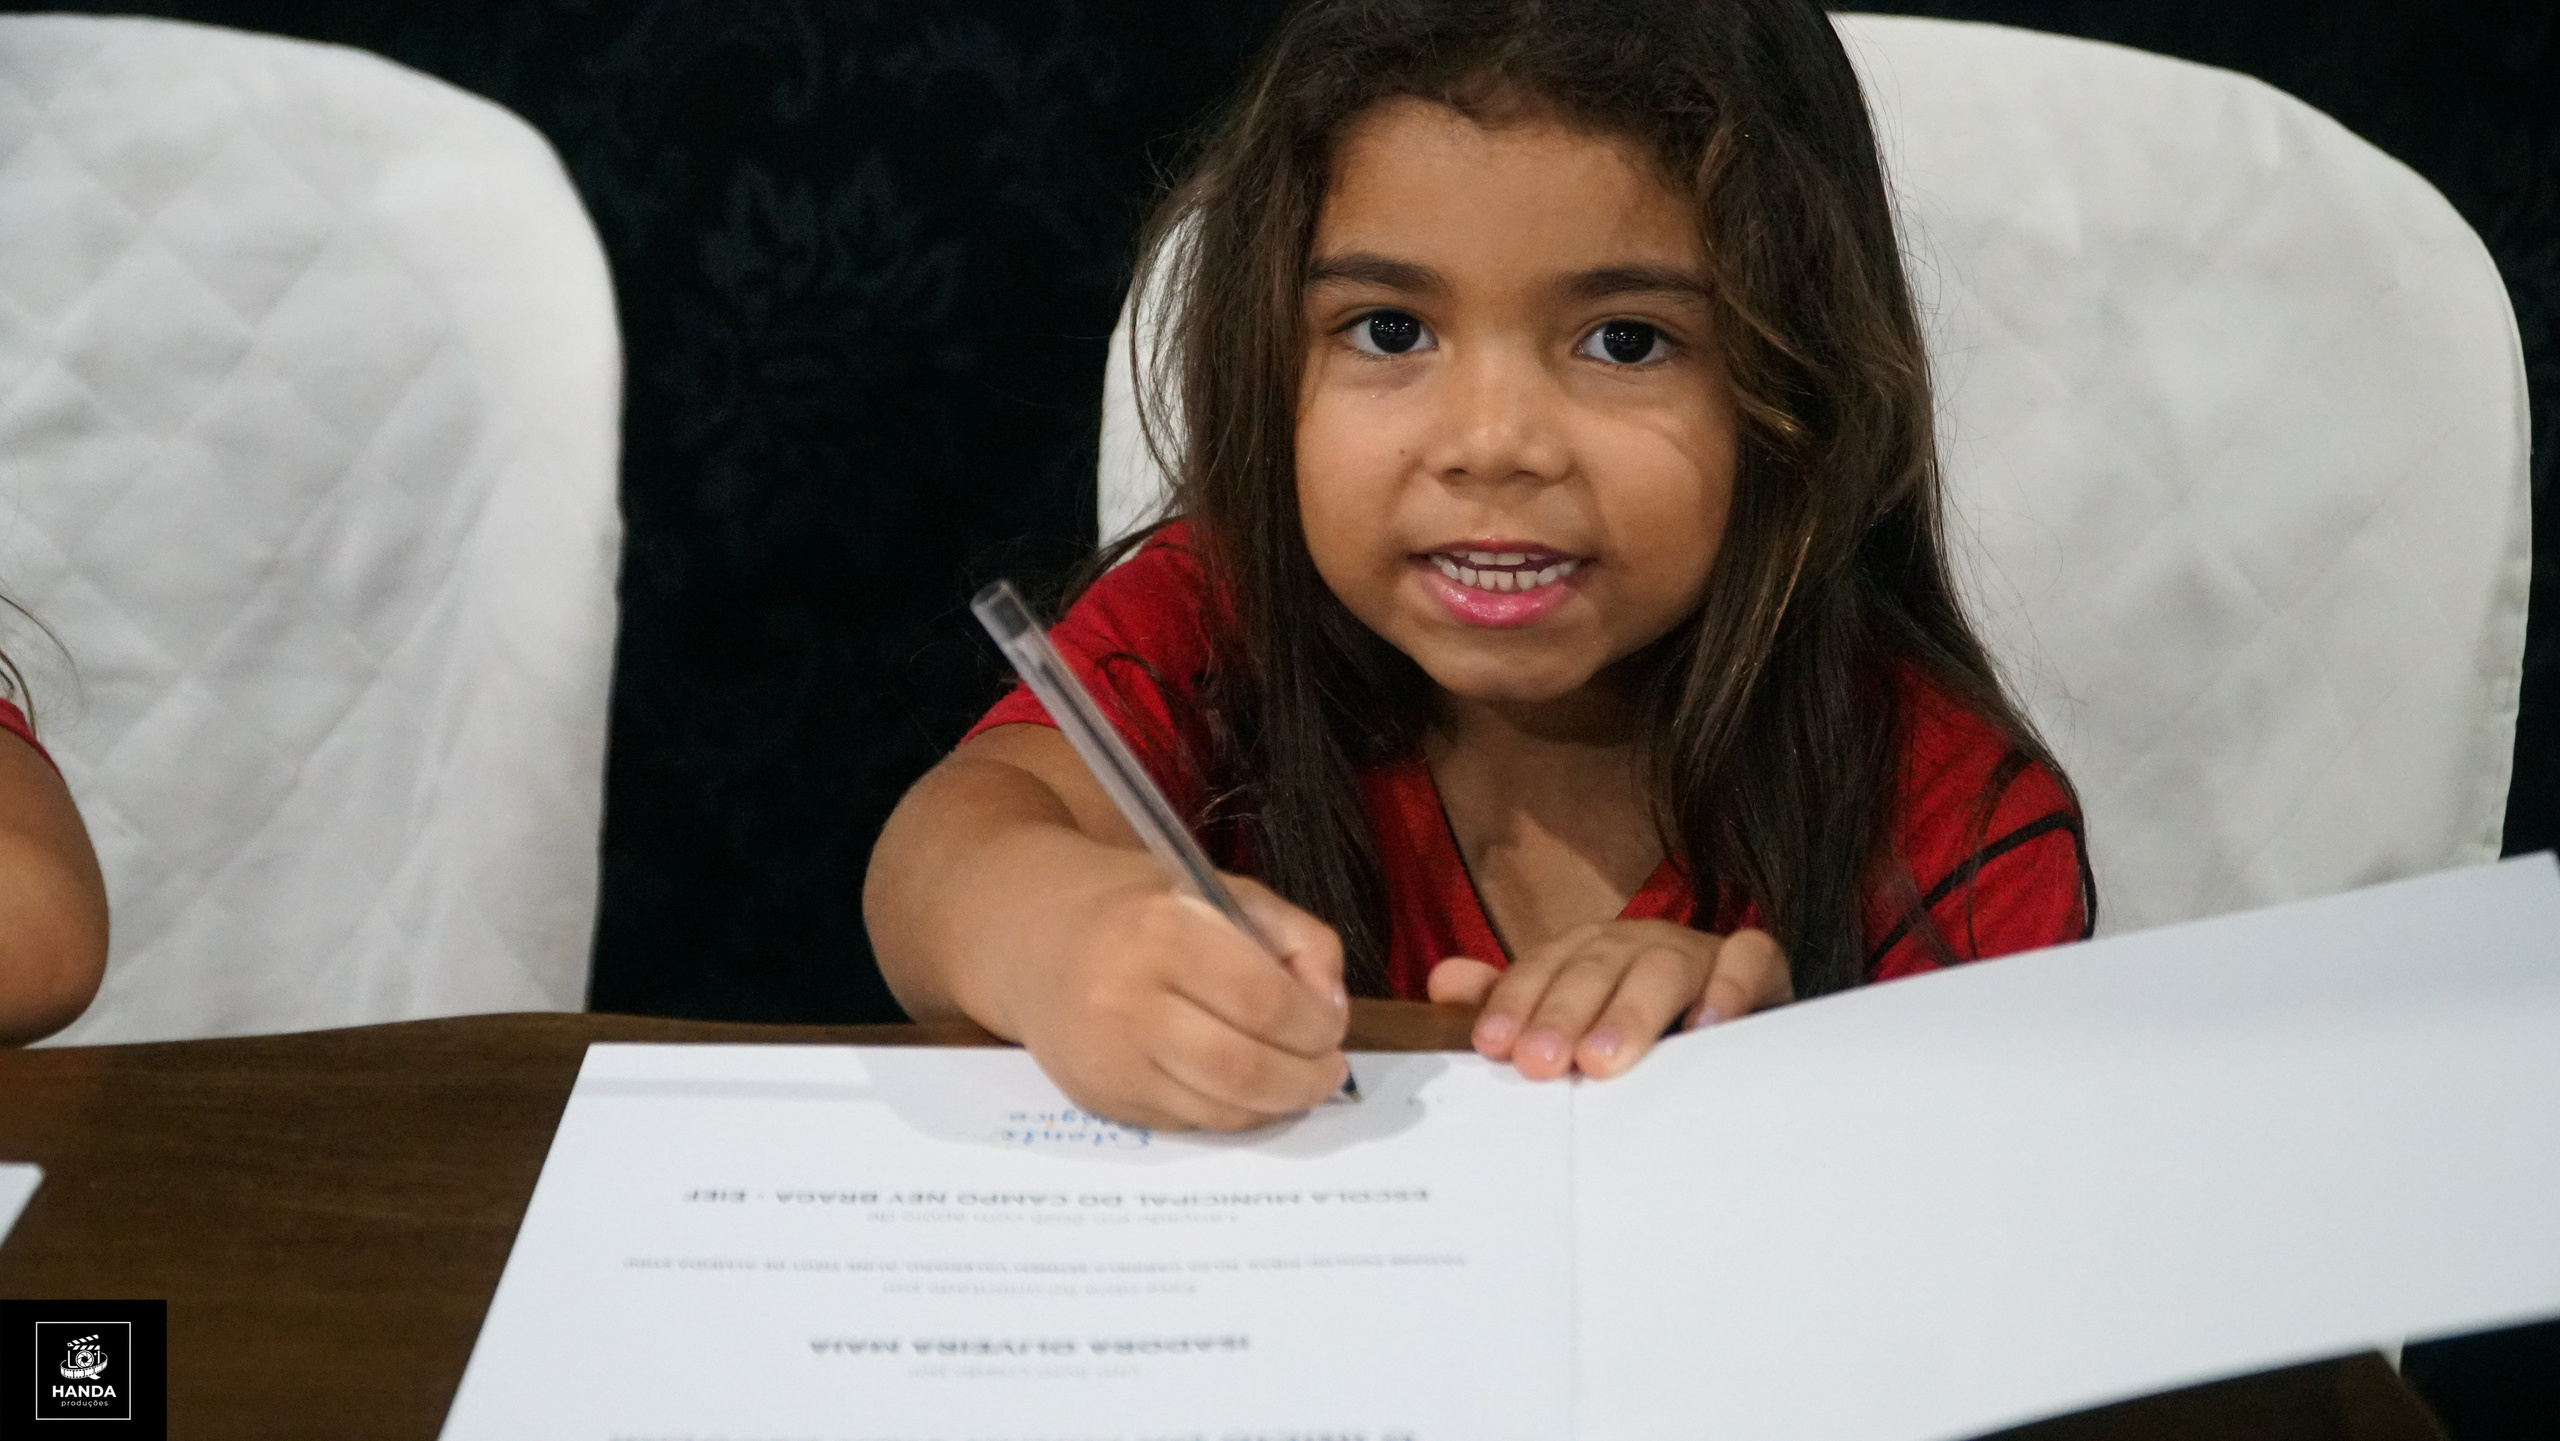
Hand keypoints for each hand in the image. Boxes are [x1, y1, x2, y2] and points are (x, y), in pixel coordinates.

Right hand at [1006, 858, 1350, 1131]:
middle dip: (1306, 1079)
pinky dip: (1229, 1111)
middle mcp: (1125, 1000)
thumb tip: (1332, 1006)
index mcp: (1160, 932)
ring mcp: (1107, 1058)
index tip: (1333, 1027)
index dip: (1315, 1025)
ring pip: (1219, 1108)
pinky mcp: (1097, 1098)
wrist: (1028, 935)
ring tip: (1298, 1083)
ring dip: (1276, 1104)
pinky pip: (1186, 1121)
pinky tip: (1244, 1088)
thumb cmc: (1135, 906)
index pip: (1262, 1000)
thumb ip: (1293, 937)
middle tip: (1329, 1070)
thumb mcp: (1219, 891)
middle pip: (1244, 1068)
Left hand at [1426, 921, 1790, 1079]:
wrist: (1730, 1018)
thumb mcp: (1566, 1021)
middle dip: (1564, 1014)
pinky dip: (1729, 987)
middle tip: (1542, 1062)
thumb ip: (1508, 1003)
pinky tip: (1705, 1029)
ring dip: (1630, 1012)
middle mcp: (1638, 943)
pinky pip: (1749, 960)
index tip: (1495, 1044)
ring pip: (1662, 967)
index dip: (1517, 1003)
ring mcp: (1697, 950)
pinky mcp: (1755, 964)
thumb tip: (1444, 983)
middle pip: (1596, 967)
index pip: (1543, 969)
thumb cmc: (1637, 1028)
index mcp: (1587, 952)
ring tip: (1604, 1059)